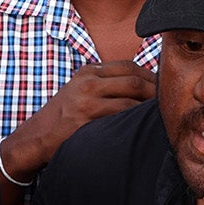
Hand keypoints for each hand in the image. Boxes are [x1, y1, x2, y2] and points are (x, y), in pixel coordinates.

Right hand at [1, 58, 156, 182]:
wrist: (35, 138)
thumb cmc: (62, 117)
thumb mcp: (79, 90)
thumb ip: (104, 84)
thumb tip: (139, 86)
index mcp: (88, 72)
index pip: (128, 66)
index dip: (149, 75)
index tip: (163, 86)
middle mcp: (87, 82)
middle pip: (133, 79)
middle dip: (154, 89)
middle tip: (168, 101)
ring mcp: (85, 100)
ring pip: (130, 97)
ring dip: (148, 105)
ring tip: (161, 114)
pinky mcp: (85, 120)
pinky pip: (119, 116)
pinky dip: (135, 119)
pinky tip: (143, 126)